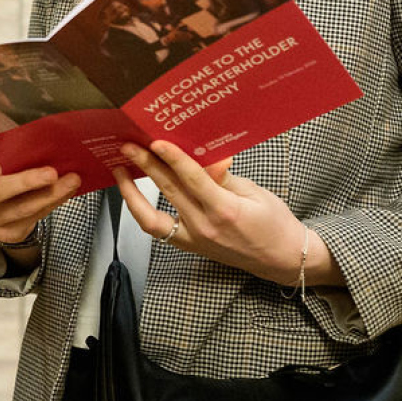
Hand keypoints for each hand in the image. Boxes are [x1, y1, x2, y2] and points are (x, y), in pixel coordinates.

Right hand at [0, 159, 79, 244]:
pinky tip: (66, 192)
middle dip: (28, 182)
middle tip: (52, 173)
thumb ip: (4, 153)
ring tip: (71, 180)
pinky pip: (34, 219)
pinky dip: (53, 203)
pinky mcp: (6, 234)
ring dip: (50, 194)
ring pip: (21, 209)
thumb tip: (40, 138)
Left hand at [115, 140, 341, 286]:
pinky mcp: (189, 246)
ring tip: (119, 169)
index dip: (173, 158)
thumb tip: (209, 157)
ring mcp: (194, 239)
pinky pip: (157, 230)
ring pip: (153, 216)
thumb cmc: (274, 222)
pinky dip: (141, 211)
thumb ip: (224, 177)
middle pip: (169, 190)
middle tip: (129, 146)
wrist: (282, 259)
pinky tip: (131, 193)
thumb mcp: (254, 192)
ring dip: (132, 192)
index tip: (156, 141)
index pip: (193, 179)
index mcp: (226, 210)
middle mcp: (206, 227)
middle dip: (146, 165)